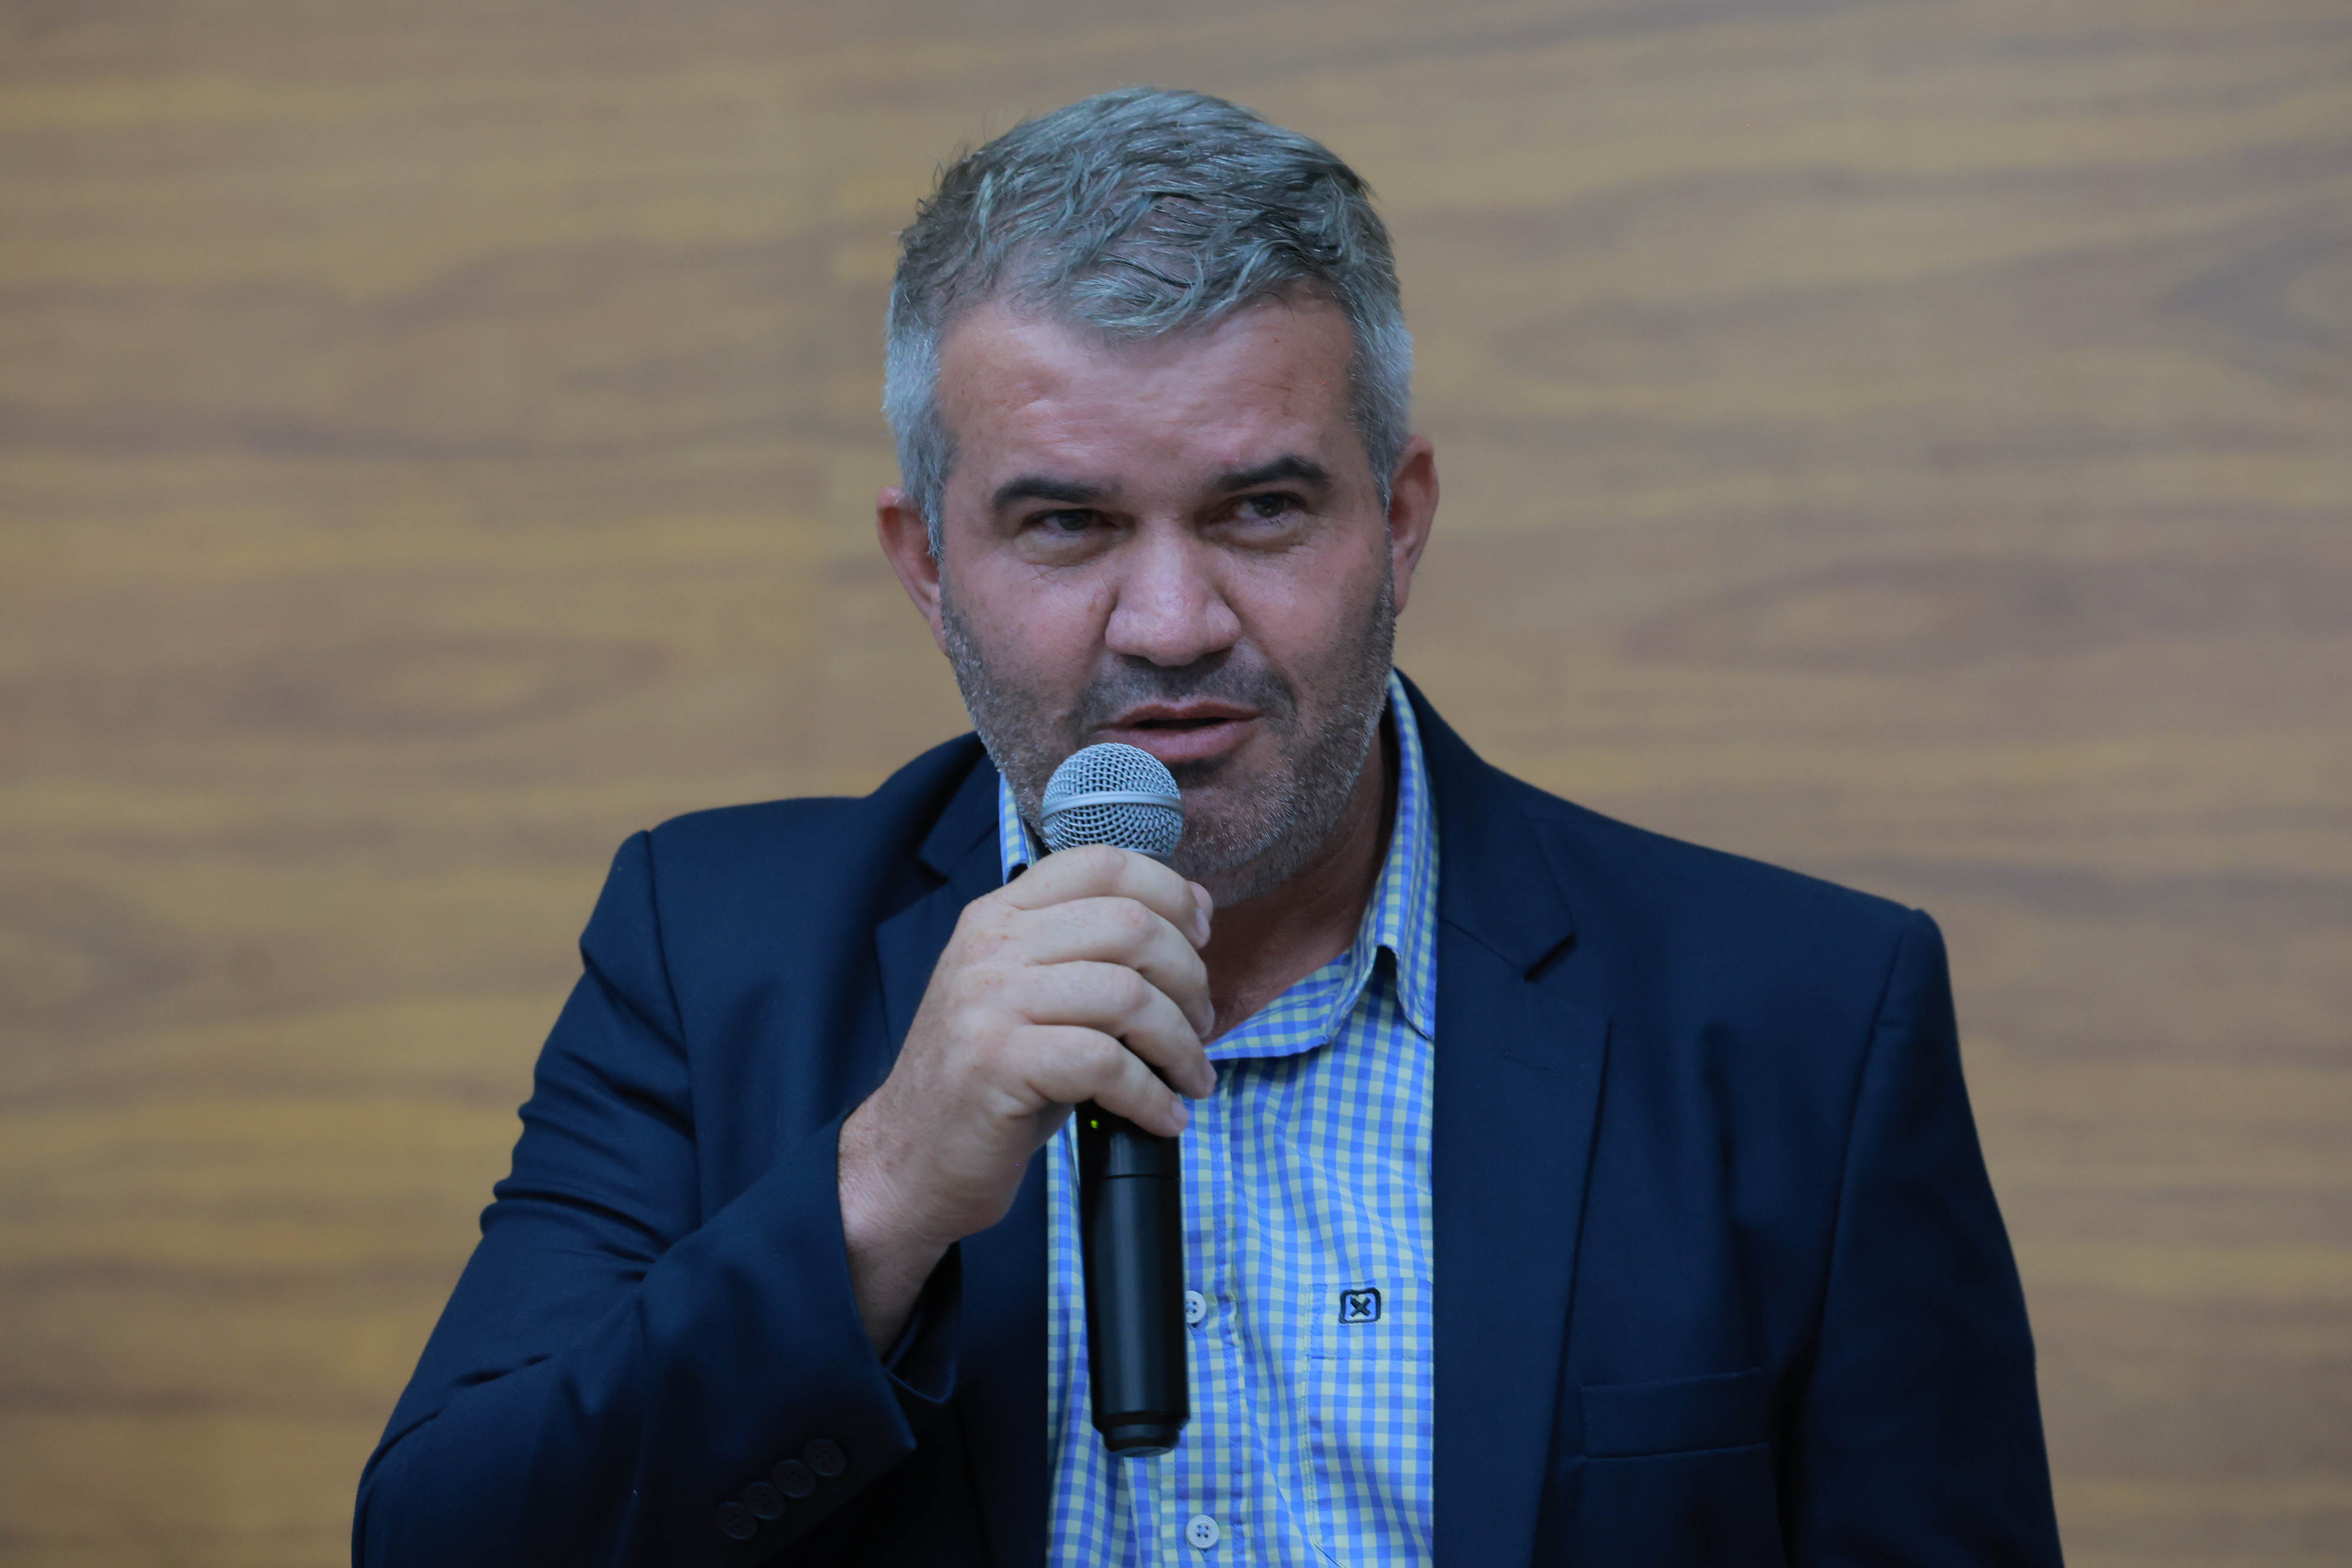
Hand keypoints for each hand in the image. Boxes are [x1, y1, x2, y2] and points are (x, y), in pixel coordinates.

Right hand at [837, 845, 1214, 1348]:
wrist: (910, 1158)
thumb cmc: (991, 1079)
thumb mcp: (1035, 993)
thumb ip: (1095, 948)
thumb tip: (1194, 909)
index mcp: (1000, 915)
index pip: (1101, 864)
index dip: (1170, 894)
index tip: (1201, 939)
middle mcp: (992, 946)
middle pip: (1130, 927)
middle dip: (1189, 978)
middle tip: (1200, 1025)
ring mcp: (990, 1002)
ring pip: (1127, 995)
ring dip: (1180, 1043)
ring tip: (1190, 1076)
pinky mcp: (998, 1063)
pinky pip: (1106, 1063)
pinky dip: (1152, 1095)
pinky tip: (1162, 1115)